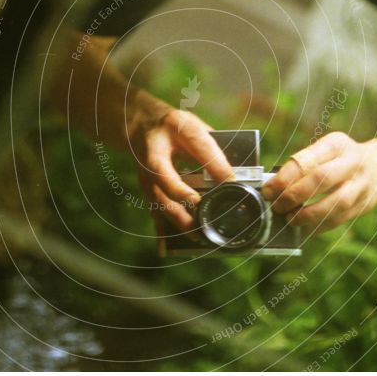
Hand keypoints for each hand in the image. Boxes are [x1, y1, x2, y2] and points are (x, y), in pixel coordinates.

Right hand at [130, 108, 233, 229]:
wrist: (139, 125)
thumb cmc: (174, 127)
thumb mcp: (195, 126)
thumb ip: (213, 147)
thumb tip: (237, 175)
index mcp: (174, 128)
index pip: (198, 143)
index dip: (215, 164)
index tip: (232, 183)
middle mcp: (156, 152)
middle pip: (166, 179)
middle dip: (184, 198)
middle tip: (204, 214)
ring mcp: (146, 174)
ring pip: (158, 200)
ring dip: (177, 219)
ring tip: (198, 235)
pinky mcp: (146, 189)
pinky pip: (154, 211)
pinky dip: (161, 231)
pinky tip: (166, 250)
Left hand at [261, 132, 376, 232]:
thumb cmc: (341, 159)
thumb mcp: (326, 150)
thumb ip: (303, 164)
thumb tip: (273, 187)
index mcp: (336, 144)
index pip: (307, 160)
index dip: (284, 178)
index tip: (268, 190)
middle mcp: (352, 163)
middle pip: (320, 179)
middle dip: (294, 195)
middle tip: (277, 206)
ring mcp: (361, 185)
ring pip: (334, 203)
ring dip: (307, 215)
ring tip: (290, 219)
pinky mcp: (363, 206)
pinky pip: (339, 219)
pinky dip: (318, 226)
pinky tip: (304, 228)